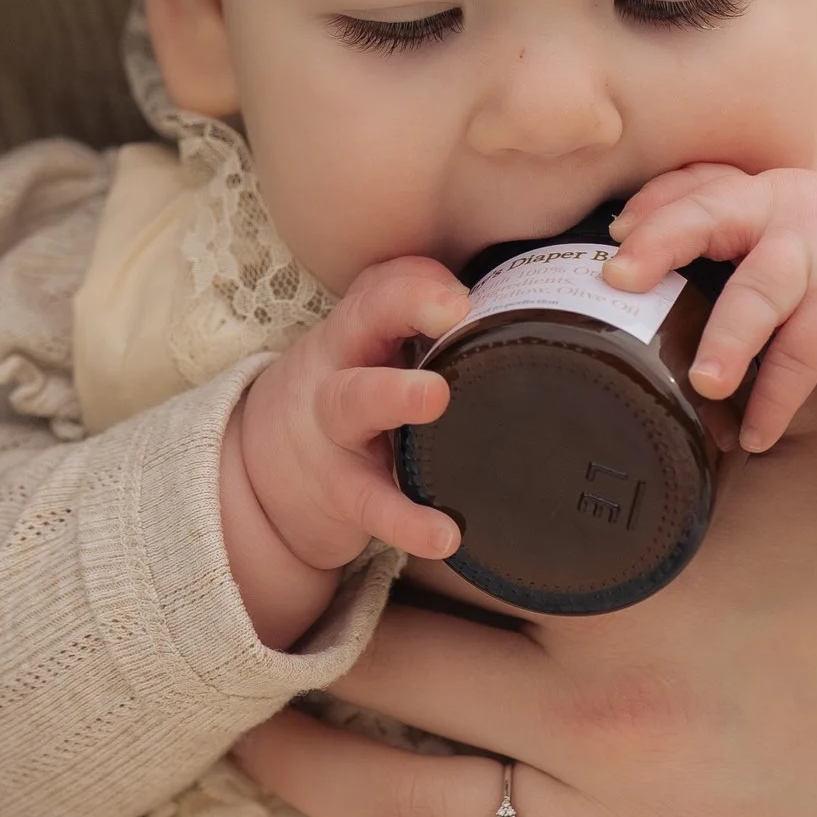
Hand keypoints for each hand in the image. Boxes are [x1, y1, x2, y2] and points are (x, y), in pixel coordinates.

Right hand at [221, 257, 469, 646]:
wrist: (269, 473)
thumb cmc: (352, 400)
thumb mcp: (376, 359)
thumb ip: (437, 334)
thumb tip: (548, 306)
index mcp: (361, 329)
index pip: (384, 284)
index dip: (417, 281)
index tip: (462, 291)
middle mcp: (340, 364)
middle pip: (359, 320)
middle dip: (404, 305)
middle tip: (456, 310)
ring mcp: (334, 427)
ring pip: (353, 401)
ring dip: (393, 393)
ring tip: (435, 397)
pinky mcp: (341, 490)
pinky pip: (372, 504)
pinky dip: (407, 520)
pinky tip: (445, 535)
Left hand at [229, 377, 816, 816]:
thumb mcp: (800, 448)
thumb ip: (676, 395)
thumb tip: (586, 313)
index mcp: (624, 591)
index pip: (438, 550)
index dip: (368, 523)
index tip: (319, 504)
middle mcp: (607, 720)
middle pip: (396, 674)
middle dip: (312, 641)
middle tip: (252, 618)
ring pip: (417, 815)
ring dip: (312, 777)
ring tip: (246, 744)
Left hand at [607, 164, 816, 448]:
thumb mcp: (775, 215)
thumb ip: (710, 216)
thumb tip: (620, 235)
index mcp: (755, 192)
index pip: (696, 185)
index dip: (652, 207)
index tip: (610, 234)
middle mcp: (781, 219)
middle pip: (718, 219)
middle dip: (666, 242)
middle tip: (621, 280)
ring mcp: (815, 268)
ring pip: (762, 295)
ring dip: (729, 339)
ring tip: (703, 382)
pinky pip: (800, 362)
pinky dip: (775, 401)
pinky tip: (752, 435)